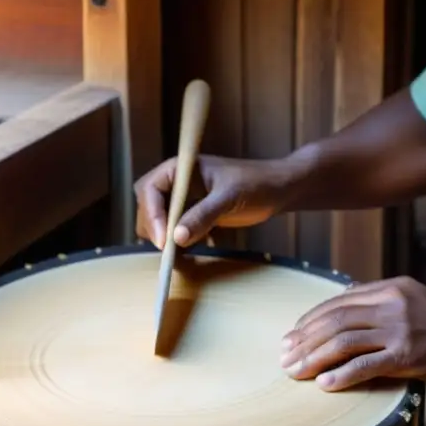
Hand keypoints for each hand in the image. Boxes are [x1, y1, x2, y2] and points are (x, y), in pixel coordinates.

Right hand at [134, 154, 291, 248]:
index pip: (150, 189)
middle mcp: (176, 183)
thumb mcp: (228, 198)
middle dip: (154, 228)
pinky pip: (174, 230)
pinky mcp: (193, 215)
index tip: (163, 240)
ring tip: (176, 257)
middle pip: (148, 206)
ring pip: (158, 221)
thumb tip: (176, 237)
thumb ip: (203, 215)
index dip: (152, 214)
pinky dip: (176, 244)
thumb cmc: (256, 185)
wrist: (278, 191)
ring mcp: (183, 200)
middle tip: (168, 251)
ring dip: (163, 238)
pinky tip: (185, 256)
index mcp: (179, 168)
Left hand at [278, 276, 425, 390]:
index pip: (338, 302)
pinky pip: (366, 365)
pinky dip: (341, 375)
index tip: (291, 337)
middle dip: (303, 341)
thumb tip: (340, 304)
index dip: (309, 320)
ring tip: (295, 373)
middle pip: (334, 321)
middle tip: (284, 358)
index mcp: (389, 287)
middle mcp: (391, 304)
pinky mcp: (408, 355)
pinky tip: (325, 384)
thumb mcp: (410, 298)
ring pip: (343, 341)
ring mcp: (400, 329)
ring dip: (314, 359)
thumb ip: (377, 298)